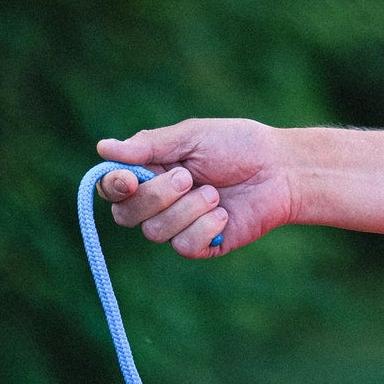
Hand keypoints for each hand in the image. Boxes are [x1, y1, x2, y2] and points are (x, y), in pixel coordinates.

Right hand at [95, 119, 297, 257]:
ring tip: (216, 193)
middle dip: (157, 196)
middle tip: (189, 177)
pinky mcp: (202, 244)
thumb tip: (103, 148)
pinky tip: (224, 214)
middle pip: (127, 215)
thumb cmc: (238, 146)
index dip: (113, 187)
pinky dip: (204, 226)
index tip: (129, 179)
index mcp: (151, 172)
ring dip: (188, 209)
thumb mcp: (193, 137)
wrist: (281, 170)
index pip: (113, 189)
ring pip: (155, 232)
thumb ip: (150, 146)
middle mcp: (159, 202)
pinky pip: (184, 246)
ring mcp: (179, 226)